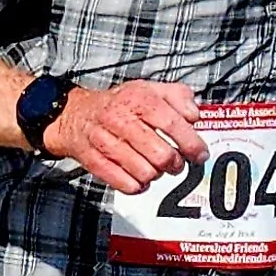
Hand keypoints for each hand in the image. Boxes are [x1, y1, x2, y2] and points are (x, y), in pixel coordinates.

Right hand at [44, 78, 205, 195]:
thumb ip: (178, 96)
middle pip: (161, 154)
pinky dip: (138, 186)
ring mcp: (105, 141)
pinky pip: (124, 184)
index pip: (172, 124)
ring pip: (144, 172)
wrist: (76, 114)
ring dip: (156, 175)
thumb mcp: (150, 89)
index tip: (199, 154)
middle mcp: (121, 119)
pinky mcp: (94, 161)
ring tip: (155, 168)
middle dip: (175, 164)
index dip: (191, 143)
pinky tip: (140, 178)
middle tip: (176, 163)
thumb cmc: (120, 104)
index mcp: (139, 99)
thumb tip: (193, 115)